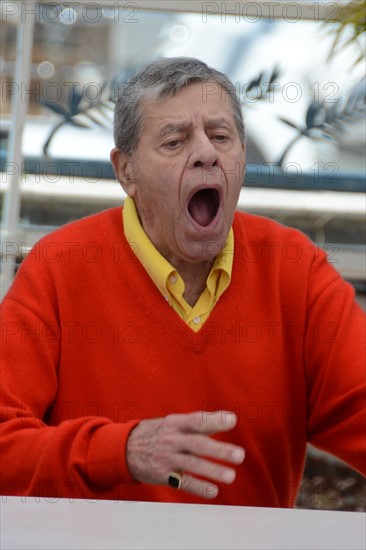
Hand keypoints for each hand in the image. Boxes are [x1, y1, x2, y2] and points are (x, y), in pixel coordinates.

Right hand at [126, 410, 244, 498]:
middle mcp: (172, 439)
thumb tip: (229, 419)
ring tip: (231, 476)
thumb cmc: (157, 433)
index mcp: (176, 423)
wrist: (124, 447)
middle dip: (219, 450)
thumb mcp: (173, 422)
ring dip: (212, 470)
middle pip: (197, 444)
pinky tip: (213, 491)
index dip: (215, 419)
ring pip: (192, 464)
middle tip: (239, 455)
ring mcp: (167, 457)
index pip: (197, 420)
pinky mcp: (162, 474)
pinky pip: (182, 482)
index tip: (233, 420)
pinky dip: (198, 487)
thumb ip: (199, 423)